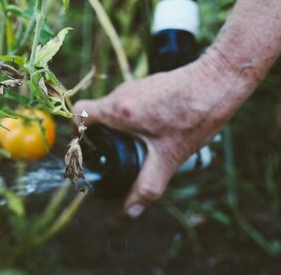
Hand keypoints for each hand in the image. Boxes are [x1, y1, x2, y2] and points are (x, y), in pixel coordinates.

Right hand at [74, 50, 247, 217]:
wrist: (219, 82)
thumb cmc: (194, 116)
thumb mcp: (169, 157)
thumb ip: (147, 185)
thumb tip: (130, 211)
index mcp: (118, 110)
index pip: (79, 112)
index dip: (75, 129)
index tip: (85, 146)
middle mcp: (121, 94)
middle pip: (98, 114)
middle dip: (104, 136)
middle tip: (119, 155)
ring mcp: (135, 86)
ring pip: (116, 109)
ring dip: (122, 127)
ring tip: (145, 143)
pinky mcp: (148, 83)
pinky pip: (131, 103)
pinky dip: (137, 117)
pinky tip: (161, 128)